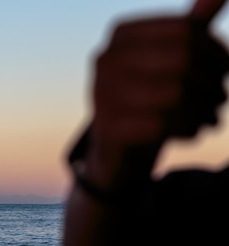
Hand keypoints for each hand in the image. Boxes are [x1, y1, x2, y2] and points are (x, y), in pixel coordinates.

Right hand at [89, 0, 228, 184]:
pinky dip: (188, 129)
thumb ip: (191, 27)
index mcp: (121, 34)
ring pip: (175, 94)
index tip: (225, 69)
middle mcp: (105, 59)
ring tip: (212, 116)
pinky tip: (193, 131)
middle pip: (182, 60)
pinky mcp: (108, 128)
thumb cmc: (148, 95)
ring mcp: (102, 94)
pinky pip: (163, 125)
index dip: (216, 50)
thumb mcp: (168, 58)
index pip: (185, 31)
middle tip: (221, 96)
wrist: (115, 145)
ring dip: (204, 108)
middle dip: (212, 80)